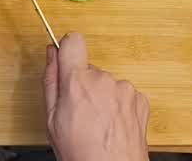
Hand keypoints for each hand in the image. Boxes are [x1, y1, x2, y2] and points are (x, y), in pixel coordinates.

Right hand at [43, 33, 149, 160]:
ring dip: (103, 98)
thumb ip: (51, 80)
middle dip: (84, 86)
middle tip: (80, 113)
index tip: (66, 61)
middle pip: (90, 69)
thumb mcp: (52, 120)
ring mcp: (125, 89)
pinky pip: (124, 94)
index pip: (73, 41)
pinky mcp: (140, 99)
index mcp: (78, 82)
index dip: (68, 50)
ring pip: (107, 83)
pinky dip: (118, 107)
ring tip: (98, 124)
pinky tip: (112, 126)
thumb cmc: (81, 153)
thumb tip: (51, 53)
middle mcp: (104, 80)